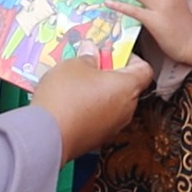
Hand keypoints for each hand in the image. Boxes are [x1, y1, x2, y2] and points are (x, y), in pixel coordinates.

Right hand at [32, 56, 153, 160]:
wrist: (48, 135)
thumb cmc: (65, 98)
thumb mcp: (74, 64)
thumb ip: (87, 57)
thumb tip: (91, 52)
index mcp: (127, 87)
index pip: (144, 69)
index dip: (130, 58)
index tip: (113, 52)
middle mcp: (126, 109)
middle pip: (127, 86)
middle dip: (110, 74)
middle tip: (90, 65)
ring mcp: (113, 127)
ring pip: (112, 103)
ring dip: (99, 92)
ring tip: (76, 84)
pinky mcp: (98, 138)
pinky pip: (99, 118)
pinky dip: (90, 109)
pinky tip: (70, 102)